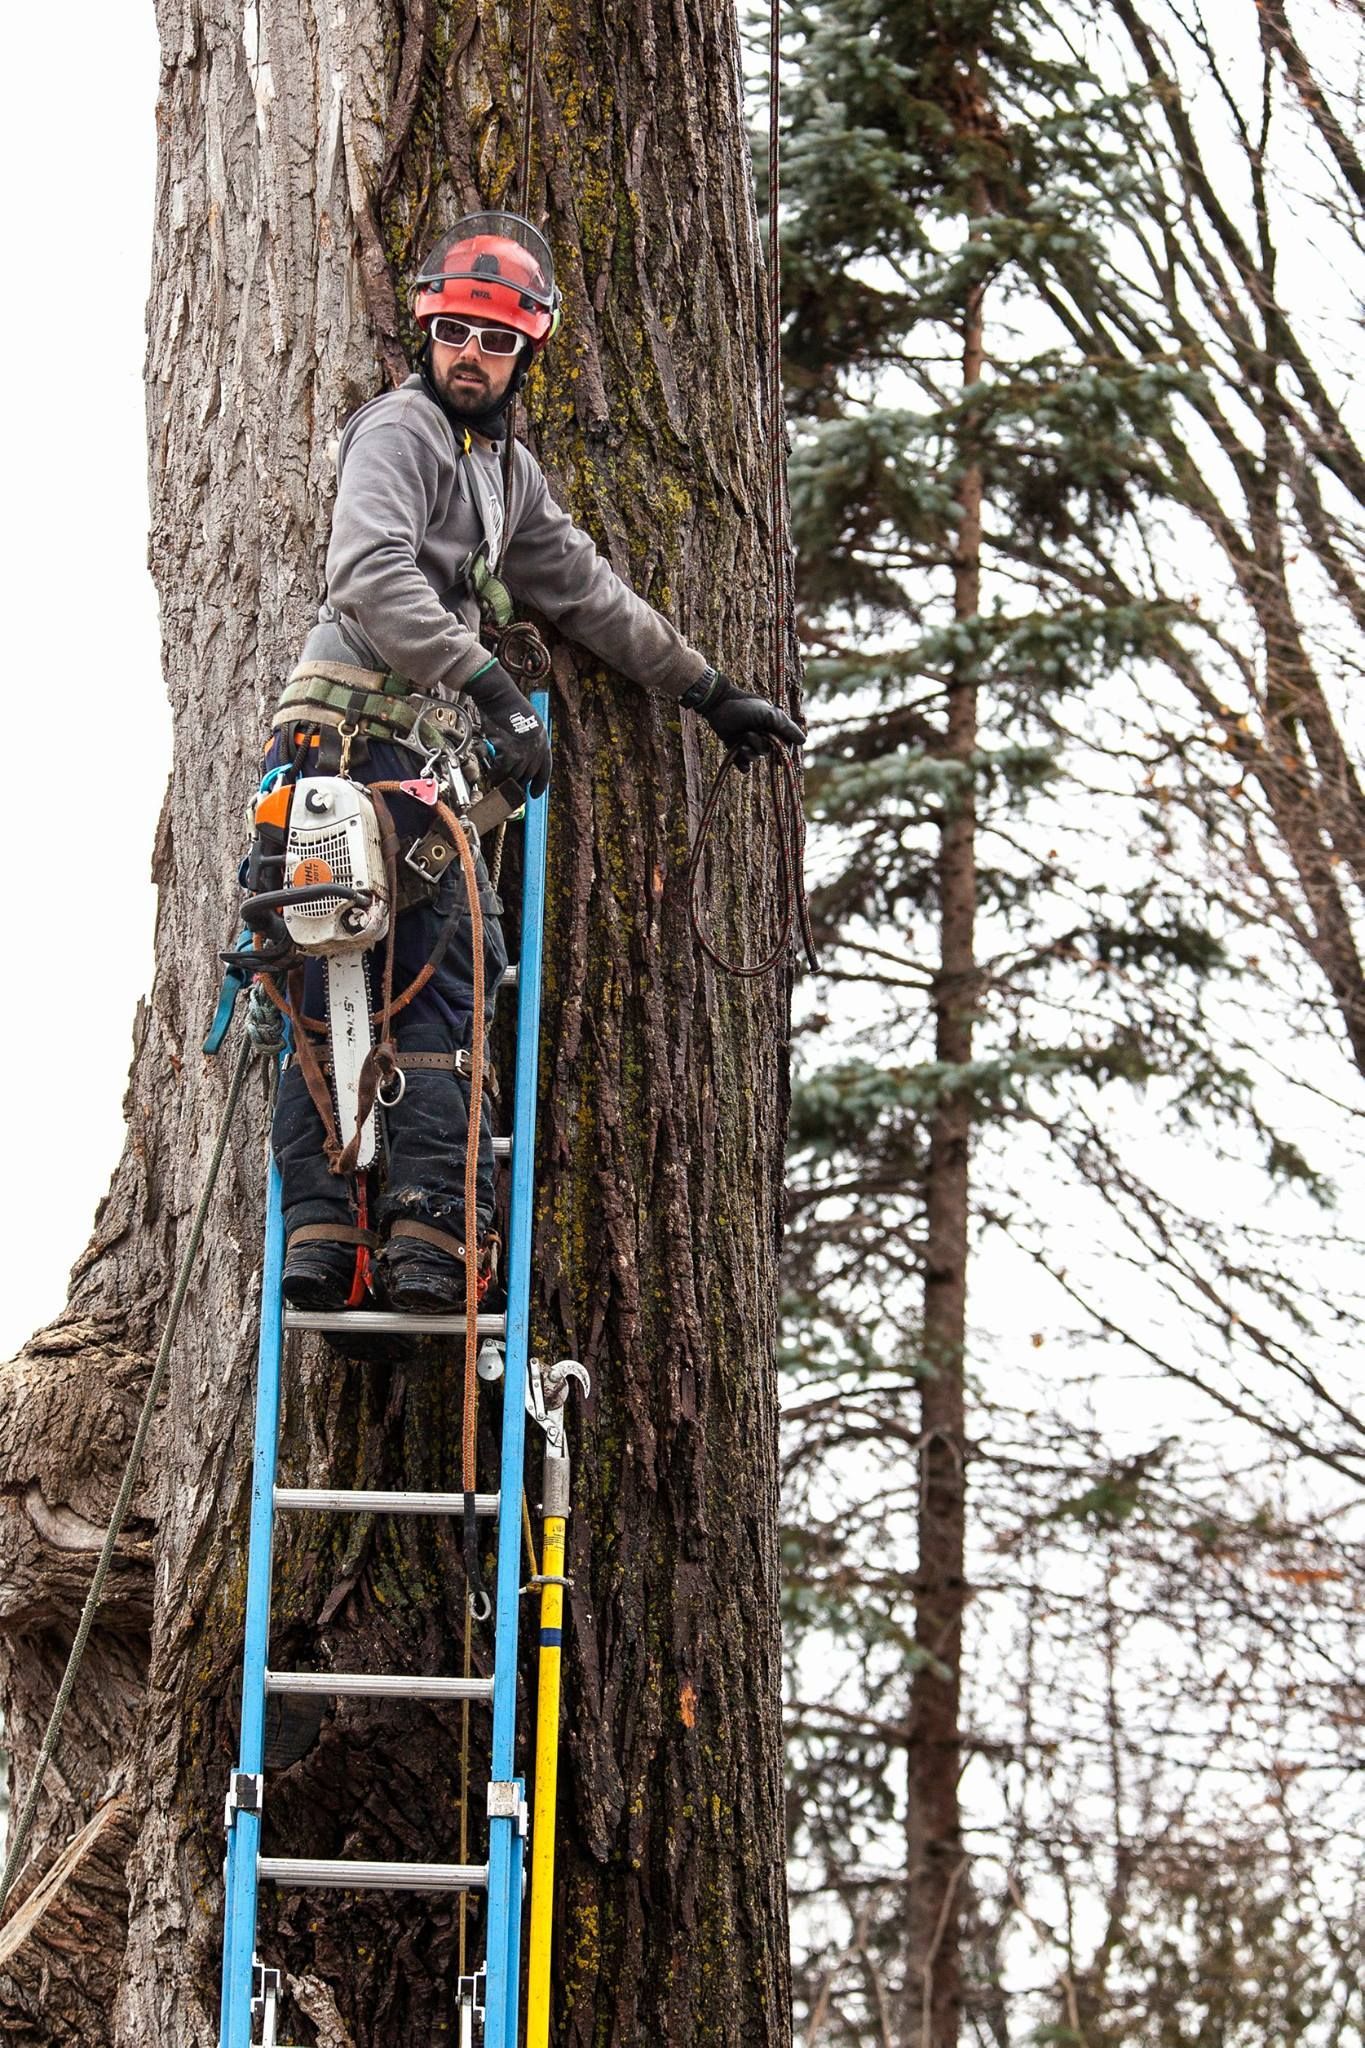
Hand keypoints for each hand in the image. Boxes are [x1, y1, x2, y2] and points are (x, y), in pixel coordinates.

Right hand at [463, 658, 551, 796]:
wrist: (500, 697)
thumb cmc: (508, 707)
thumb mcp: (526, 724)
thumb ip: (527, 741)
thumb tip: (520, 758)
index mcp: (543, 741)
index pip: (545, 769)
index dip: (540, 784)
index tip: (534, 794)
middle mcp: (537, 748)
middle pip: (528, 775)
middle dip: (517, 785)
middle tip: (507, 790)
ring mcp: (524, 751)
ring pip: (514, 776)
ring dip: (504, 781)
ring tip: (496, 783)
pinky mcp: (510, 752)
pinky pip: (502, 771)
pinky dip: (495, 775)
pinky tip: (491, 775)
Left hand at [688, 669, 804, 771]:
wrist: (719, 706)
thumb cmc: (744, 707)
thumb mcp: (768, 714)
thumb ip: (786, 727)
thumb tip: (803, 741)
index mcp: (773, 727)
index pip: (786, 743)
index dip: (784, 750)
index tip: (780, 754)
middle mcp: (764, 735)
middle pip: (771, 752)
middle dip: (760, 746)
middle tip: (749, 735)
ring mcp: (750, 743)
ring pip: (757, 757)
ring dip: (750, 753)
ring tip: (741, 743)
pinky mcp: (736, 749)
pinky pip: (744, 765)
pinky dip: (743, 765)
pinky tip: (741, 763)